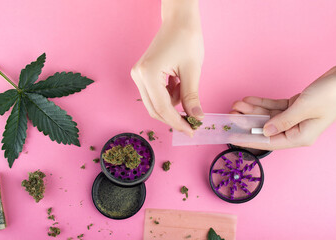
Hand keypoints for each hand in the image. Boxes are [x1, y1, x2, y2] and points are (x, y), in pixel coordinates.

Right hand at [131, 0, 203, 135]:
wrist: (179, 20)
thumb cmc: (187, 39)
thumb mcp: (192, 70)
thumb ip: (191, 97)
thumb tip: (196, 118)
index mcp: (148, 74)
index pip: (163, 108)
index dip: (178, 122)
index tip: (192, 131)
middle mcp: (138, 76)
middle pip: (155, 109)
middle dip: (174, 117)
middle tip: (192, 122)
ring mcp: (139, 75)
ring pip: (155, 103)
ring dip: (172, 102)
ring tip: (184, 84)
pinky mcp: (143, 74)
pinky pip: (155, 94)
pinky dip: (169, 94)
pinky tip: (177, 81)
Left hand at [231, 64, 335, 149]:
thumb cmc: (332, 95)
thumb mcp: (304, 108)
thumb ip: (282, 121)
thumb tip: (265, 132)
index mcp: (300, 136)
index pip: (269, 142)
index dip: (249, 140)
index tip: (232, 138)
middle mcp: (296, 129)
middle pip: (265, 129)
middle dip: (247, 122)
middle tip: (230, 115)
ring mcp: (295, 118)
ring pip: (268, 116)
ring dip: (252, 111)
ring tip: (236, 105)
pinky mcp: (295, 106)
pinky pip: (274, 107)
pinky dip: (262, 103)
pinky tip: (248, 100)